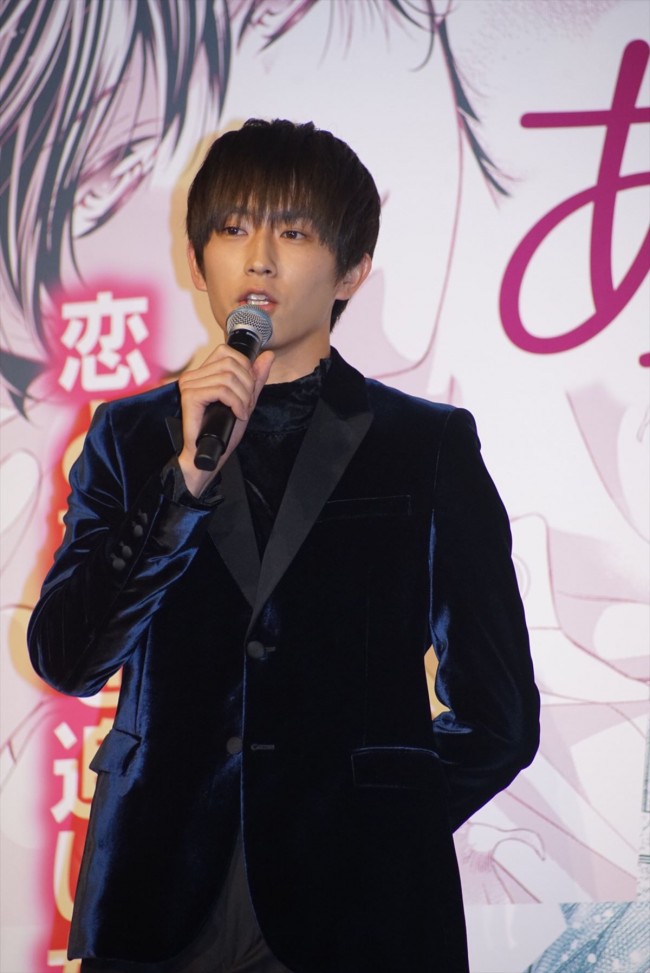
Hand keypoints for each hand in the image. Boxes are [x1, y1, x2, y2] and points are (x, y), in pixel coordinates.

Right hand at [177, 343, 274, 495]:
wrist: (208, 455)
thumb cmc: (222, 432)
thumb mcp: (245, 401)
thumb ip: (256, 379)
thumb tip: (268, 356)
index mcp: (202, 373)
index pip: (226, 352)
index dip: (245, 367)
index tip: (249, 389)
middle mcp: (192, 376)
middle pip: (230, 364)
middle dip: (247, 385)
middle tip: (247, 405)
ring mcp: (189, 385)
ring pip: (228, 378)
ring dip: (243, 397)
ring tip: (242, 411)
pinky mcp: (190, 396)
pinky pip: (221, 390)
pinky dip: (236, 403)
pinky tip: (237, 414)